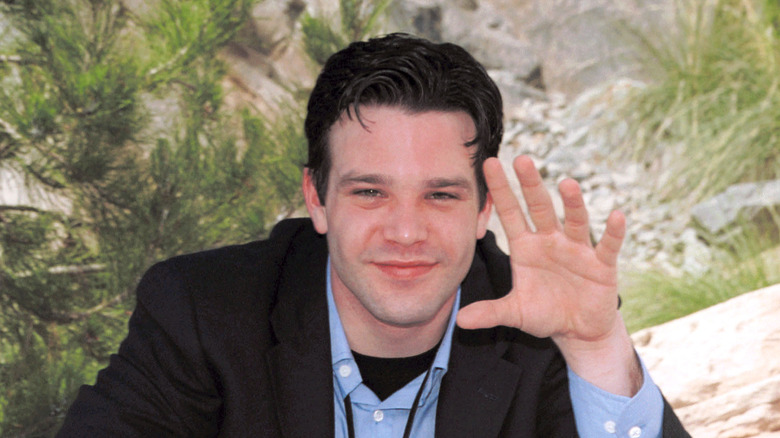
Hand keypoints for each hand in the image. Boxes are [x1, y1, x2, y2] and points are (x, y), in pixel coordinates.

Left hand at [457, 156, 640, 394]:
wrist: (579, 331)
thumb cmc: (545, 314)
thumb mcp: (516, 313)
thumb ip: (490, 312)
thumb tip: (461, 321)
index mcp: (526, 247)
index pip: (510, 213)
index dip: (500, 190)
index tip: (489, 164)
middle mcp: (550, 241)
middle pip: (540, 208)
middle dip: (531, 185)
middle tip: (522, 159)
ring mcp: (577, 250)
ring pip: (575, 221)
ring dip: (573, 204)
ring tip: (567, 184)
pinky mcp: (601, 265)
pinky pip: (608, 246)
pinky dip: (613, 232)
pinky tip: (616, 217)